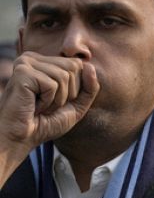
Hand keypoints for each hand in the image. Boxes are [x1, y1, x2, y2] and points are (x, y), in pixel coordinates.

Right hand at [0, 54, 98, 185]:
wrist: (20, 138)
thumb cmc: (45, 123)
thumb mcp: (76, 105)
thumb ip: (89, 87)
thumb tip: (90, 66)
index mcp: (45, 62)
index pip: (78, 65)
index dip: (76, 88)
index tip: (57, 101)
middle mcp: (34, 58)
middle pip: (73, 67)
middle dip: (68, 93)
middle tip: (47, 105)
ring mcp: (26, 63)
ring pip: (64, 76)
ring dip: (57, 99)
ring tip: (40, 107)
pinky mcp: (22, 72)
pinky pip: (52, 85)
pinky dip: (48, 101)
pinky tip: (34, 106)